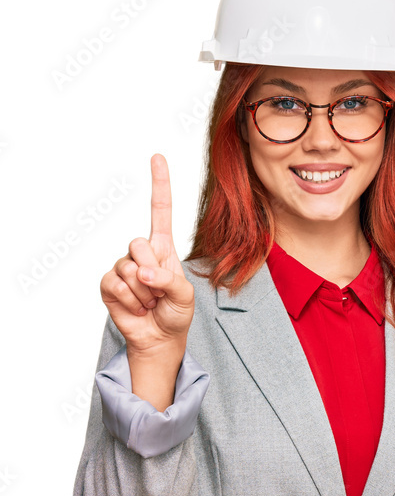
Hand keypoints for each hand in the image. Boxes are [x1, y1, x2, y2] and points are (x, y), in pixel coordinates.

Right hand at [100, 154, 194, 353]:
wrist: (160, 338)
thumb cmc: (176, 313)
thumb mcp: (184, 296)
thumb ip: (169, 280)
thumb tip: (142, 271)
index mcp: (163, 247)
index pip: (160, 210)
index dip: (159, 184)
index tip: (157, 156)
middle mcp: (141, 252)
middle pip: (138, 243)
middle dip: (152, 271)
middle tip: (159, 292)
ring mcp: (122, 266)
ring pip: (128, 268)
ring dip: (144, 293)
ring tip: (150, 303)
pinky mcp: (109, 284)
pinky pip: (115, 284)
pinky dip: (130, 301)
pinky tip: (137, 308)